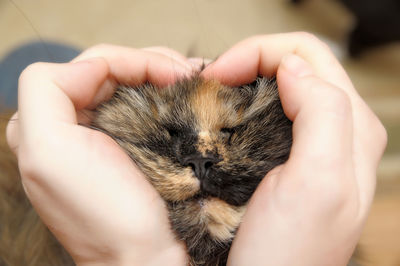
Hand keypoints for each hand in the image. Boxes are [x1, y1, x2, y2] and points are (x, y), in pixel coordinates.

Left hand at [6, 45, 191, 265]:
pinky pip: (152, 107)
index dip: (134, 61)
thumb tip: (93, 66)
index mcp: (52, 120)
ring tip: (198, 83)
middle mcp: (79, 124)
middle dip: (156, 65)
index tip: (174, 75)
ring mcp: (111, 135)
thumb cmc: (102, 214)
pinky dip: (172, 98)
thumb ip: (46, 91)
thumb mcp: (47, 153)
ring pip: (138, 85)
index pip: (93, 64)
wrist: (146, 258)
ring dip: (168, 77)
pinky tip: (190, 100)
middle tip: (191, 75)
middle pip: (118, 70)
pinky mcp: (137, 146)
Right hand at [203, 32, 386, 265]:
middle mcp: (337, 130)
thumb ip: (322, 112)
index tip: (218, 75)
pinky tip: (226, 118)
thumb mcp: (318, 183)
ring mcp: (311, 144)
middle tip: (212, 81)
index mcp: (351, 126)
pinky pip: (269, 112)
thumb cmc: (290, 254)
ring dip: (245, 80)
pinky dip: (244, 103)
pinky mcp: (287, 158)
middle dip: (249, 61)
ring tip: (214, 95)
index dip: (258, 53)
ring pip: (281, 85)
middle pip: (295, 64)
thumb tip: (292, 68)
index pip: (307, 55)